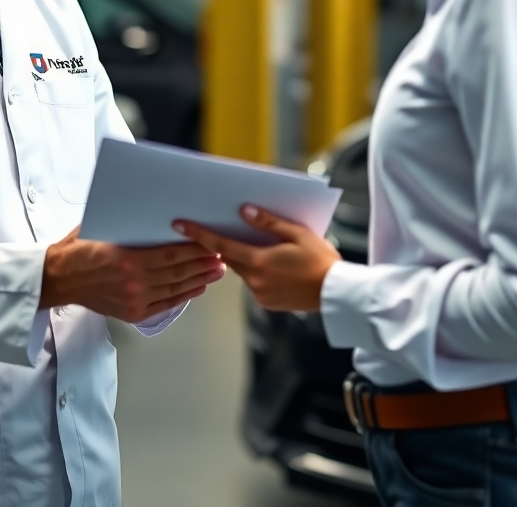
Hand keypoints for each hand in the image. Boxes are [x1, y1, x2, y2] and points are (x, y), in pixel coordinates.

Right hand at [40, 227, 225, 322]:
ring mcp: (135, 299)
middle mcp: (134, 282)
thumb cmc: (79, 248)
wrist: (58, 279)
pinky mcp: (133, 312)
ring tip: (217, 270)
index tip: (211, 241)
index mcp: (127, 258)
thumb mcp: (103, 228)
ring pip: (176, 287)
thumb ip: (129, 224)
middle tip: (222, 254)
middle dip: (203, 262)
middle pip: (178, 271)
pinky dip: (185, 295)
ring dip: (200, 278)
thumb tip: (154, 209)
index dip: (194, 248)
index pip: (171, 253)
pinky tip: (198, 288)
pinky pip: (166, 303)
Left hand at [173, 206, 341, 312]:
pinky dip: (257, 271)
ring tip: (261, 246)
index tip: (179, 225)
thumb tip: (244, 211)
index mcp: (259, 262)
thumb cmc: (320, 260)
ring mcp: (261, 295)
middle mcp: (255, 281)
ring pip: (244, 270)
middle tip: (221, 228)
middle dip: (225, 245)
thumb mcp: (297, 233)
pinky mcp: (268, 303)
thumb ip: (268, 223)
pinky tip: (273, 264)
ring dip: (246, 258)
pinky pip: (255, 283)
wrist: (337, 294)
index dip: (198, 234)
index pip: (220, 246)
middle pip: (231, 258)